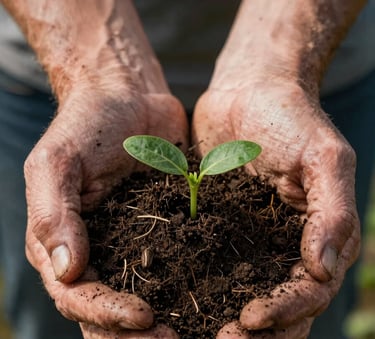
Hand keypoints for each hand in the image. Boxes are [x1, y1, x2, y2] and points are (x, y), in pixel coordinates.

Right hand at [24, 83, 187, 335]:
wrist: (127, 96)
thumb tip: (66, 271)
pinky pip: (175, 262)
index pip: (78, 296)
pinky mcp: (164, 226)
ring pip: (144, 294)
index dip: (107, 314)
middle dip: (138, 333)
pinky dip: (189, 284)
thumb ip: (54, 215)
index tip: (144, 318)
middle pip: (109, 309)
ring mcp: (131, 241)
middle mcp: (96, 250)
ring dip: (167, 318)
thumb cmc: (86, 123)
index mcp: (62, 241)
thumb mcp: (57, 162)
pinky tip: (216, 296)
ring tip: (199, 331)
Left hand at [193, 80, 359, 337]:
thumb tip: (324, 269)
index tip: (249, 321)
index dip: (284, 312)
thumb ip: (331, 211)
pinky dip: (192, 282)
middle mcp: (279, 243)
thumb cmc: (290, 116)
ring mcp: (245, 235)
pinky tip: (169, 297)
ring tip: (188, 333)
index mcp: (313, 235)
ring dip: (218, 315)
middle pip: (274, 303)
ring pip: (236, 289)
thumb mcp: (323, 157)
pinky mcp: (213, 222)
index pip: (307, 292)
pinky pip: (203, 258)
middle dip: (251, 330)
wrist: (247, 90)